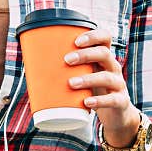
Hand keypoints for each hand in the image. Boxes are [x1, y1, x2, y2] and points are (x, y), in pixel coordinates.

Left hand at [63, 28, 141, 145]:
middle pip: (104, 54)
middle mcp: (113, 67)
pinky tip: (86, 102)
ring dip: (88, 79)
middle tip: (67, 60)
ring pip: (107, 77)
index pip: (105, 38)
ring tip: (71, 83)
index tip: (76, 40)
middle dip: (85, 54)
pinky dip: (99, 101)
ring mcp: (118, 85)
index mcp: (103, 58)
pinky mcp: (120, 102)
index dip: (93, 36)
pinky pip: (112, 99)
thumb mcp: (84, 77)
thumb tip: (31, 66)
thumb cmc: (94, 91)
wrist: (116, 115)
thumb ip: (67, 71)